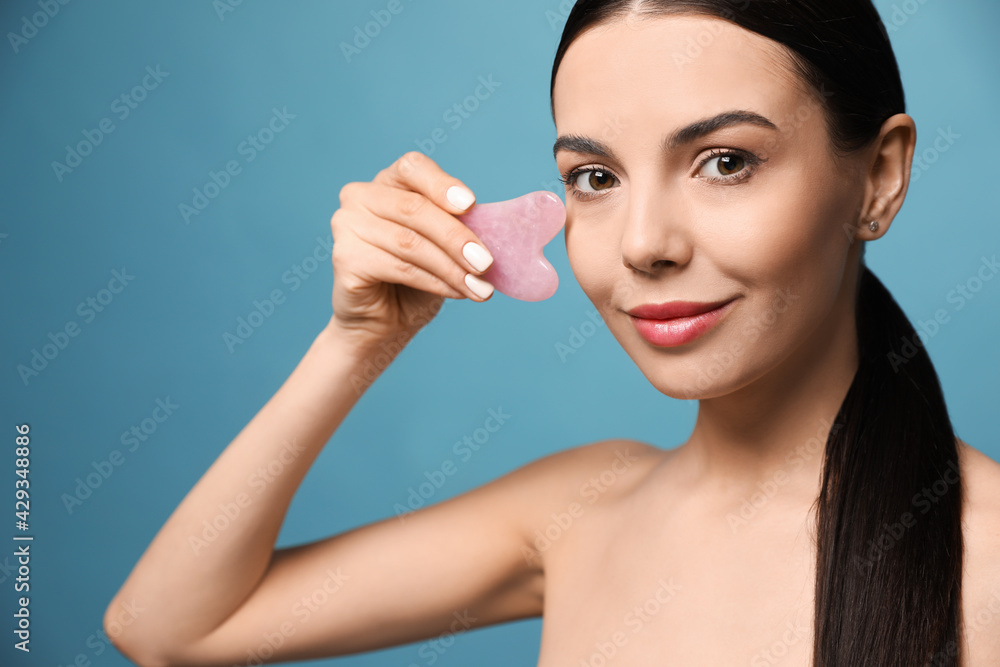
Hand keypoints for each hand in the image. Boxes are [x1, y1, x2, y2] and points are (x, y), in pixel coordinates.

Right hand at [327, 151, 495, 346]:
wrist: (384, 322)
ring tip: (480, 287)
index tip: (470, 205)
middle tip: (487, 263)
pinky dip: (436, 282)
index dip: (442, 184)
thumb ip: (457, 226)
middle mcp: (360, 197)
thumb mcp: (441, 245)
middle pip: (415, 209)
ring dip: (452, 267)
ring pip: (410, 243)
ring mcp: (346, 226)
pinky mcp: (345, 259)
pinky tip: (458, 293)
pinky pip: (400, 268)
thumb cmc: (416, 278)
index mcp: (387, 182)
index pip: (413, 168)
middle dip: (457, 238)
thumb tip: (495, 228)